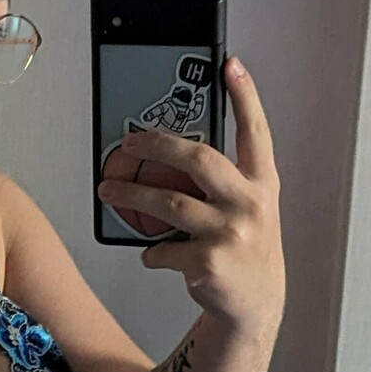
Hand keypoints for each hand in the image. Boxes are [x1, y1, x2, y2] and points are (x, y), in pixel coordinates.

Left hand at [96, 56, 285, 333]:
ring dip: (131, 197)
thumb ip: (221, 184)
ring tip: (108, 191)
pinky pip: (161, 248)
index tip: (229, 64)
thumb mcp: (247, 211)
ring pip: (168, 203)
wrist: (254, 307)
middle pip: (198, 159)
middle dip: (158, 145)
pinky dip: (149, 251)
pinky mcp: (208, 263)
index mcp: (262, 185)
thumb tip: (166, 158)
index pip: (254, 132)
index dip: (244, 96)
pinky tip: (150, 253)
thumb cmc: (243, 250)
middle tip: (129, 141)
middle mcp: (250, 204)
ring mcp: (230, 234)